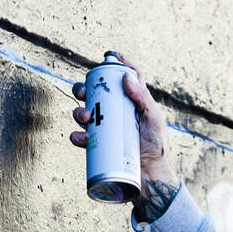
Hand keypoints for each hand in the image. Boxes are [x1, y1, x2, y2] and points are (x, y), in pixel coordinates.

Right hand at [70, 50, 180, 220]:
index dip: (118, 63)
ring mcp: (105, 129)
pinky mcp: (98, 145)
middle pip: (95, 93)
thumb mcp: (154, 119)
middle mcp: (116, 113)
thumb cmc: (155, 146)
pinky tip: (80, 137)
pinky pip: (82, 137)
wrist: (149, 176)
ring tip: (84, 117)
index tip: (109, 55)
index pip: (125, 77)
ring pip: (84, 113)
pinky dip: (77, 136)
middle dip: (84, 89)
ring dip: (78, 111)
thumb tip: (125, 76)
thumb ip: (143, 97)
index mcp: (132, 102)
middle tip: (83, 92)